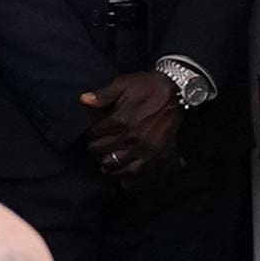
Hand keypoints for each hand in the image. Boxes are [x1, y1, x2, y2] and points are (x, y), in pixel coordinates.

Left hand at [79, 66, 185, 182]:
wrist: (176, 91)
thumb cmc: (147, 86)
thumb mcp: (123, 84)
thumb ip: (103, 95)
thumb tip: (83, 100)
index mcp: (122, 120)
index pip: (96, 133)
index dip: (90, 133)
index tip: (93, 132)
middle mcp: (133, 137)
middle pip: (103, 150)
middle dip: (96, 148)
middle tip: (96, 146)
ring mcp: (145, 148)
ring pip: (117, 164)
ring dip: (107, 163)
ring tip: (105, 159)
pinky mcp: (157, 154)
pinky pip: (137, 172)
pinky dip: (126, 176)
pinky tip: (121, 173)